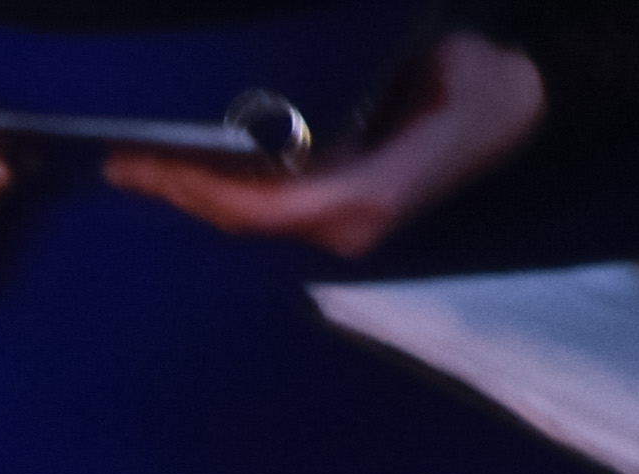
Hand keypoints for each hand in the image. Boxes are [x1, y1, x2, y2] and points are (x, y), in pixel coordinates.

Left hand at [106, 33, 542, 256]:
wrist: (516, 102)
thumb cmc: (480, 85)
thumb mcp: (438, 85)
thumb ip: (368, 108)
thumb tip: (298, 114)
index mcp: (362, 198)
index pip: (261, 206)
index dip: (203, 187)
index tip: (153, 163)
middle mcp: (342, 224)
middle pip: (239, 216)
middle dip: (179, 188)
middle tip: (122, 160)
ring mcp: (335, 223)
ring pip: (244, 215)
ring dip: (190, 189)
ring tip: (135, 162)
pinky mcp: (332, 211)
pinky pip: (261, 205)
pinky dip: (219, 186)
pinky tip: (182, 166)